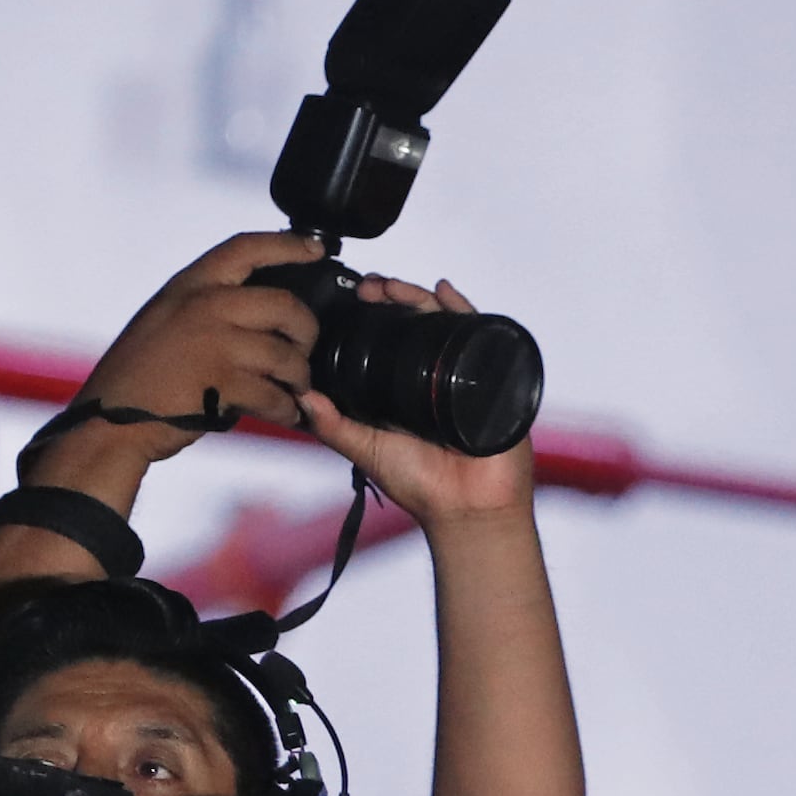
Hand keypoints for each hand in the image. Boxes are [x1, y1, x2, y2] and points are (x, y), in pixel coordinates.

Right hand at [29, 231, 334, 503]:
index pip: (245, 247)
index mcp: (189, 286)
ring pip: (287, 356)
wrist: (110, 420)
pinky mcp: (224, 384)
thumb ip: (207, 305)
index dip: (287, 244)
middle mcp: (203, 306)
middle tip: (304, 350)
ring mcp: (214, 343)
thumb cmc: (140, 375)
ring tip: (293, 389)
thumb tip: (260, 306)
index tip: (316, 248)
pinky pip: (277, 395)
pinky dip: (287, 409)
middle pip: (285, 304)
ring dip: (298, 378)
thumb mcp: (167, 319)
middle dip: (307, 331)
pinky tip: (285, 412)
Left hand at [296, 277, 542, 531]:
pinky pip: (482, 336)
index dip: (375, 312)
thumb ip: (332, 425)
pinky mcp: (495, 379)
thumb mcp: (365, 449)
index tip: (355, 297)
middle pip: (419, 320)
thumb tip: (299, 394)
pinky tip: (446, 293)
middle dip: (395, 296)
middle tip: (371, 287)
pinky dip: (465, 310)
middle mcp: (437, 374)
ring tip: (397, 287)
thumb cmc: (421, 485)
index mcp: (407, 385)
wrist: (467, 509)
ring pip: (445, 321)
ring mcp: (467, 374)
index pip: (392, 335)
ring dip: (421, 296)